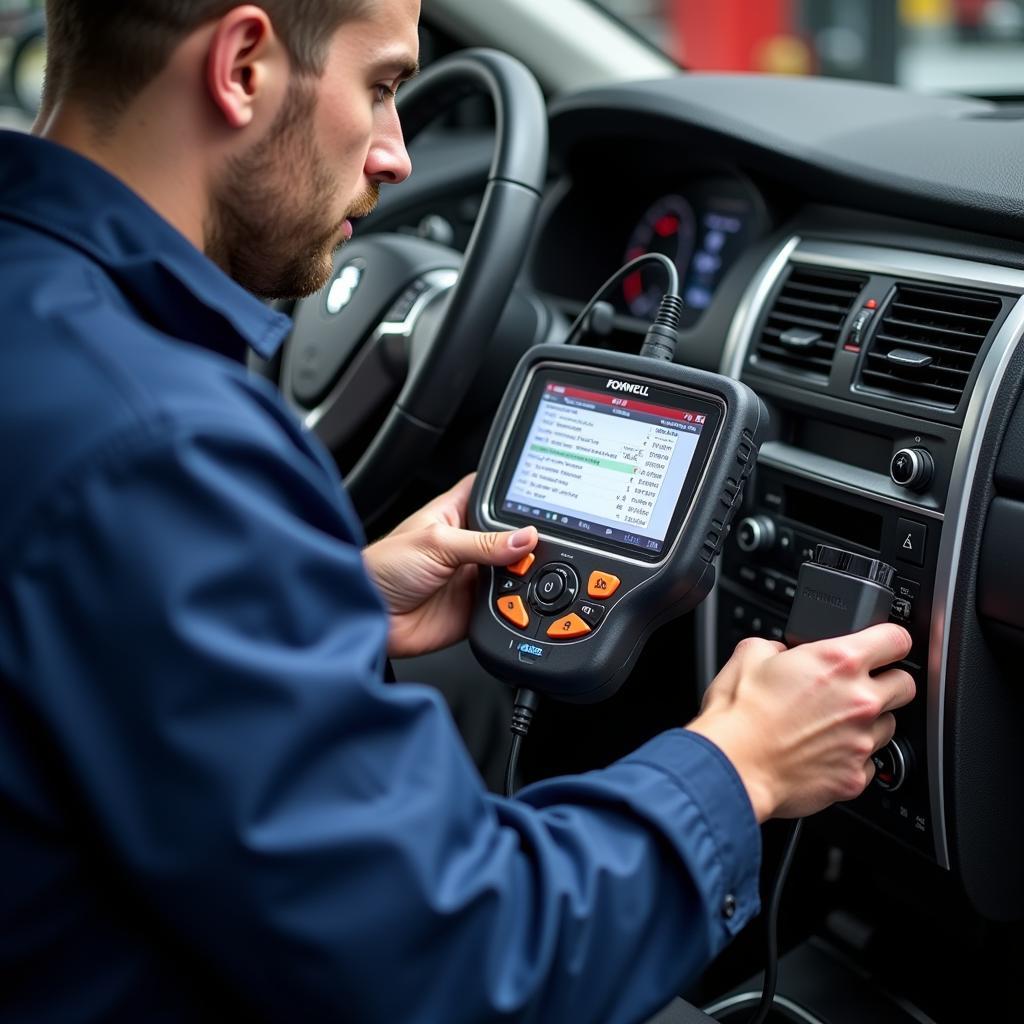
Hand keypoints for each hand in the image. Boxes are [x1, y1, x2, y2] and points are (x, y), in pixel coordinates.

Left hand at [363, 474, 537, 658]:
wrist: (369, 618)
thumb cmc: (382, 569)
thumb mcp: (436, 543)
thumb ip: (483, 543)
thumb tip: (525, 538)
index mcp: (454, 515)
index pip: (491, 494)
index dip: (514, 492)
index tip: (542, 492)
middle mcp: (467, 545)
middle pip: (511, 536)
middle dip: (527, 540)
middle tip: (540, 543)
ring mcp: (472, 576)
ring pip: (513, 571)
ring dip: (523, 574)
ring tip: (530, 572)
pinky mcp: (475, 607)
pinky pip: (506, 604)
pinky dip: (517, 604)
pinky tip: (520, 598)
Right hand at [686, 624, 914, 821]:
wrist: (732, 765)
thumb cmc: (739, 715)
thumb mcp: (749, 653)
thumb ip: (776, 645)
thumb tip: (781, 651)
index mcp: (839, 662)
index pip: (897, 638)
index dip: (891, 639)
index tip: (885, 645)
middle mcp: (860, 700)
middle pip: (906, 684)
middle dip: (887, 682)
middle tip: (859, 686)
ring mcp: (862, 741)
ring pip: (891, 725)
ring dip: (870, 722)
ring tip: (834, 723)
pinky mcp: (855, 777)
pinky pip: (869, 762)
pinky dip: (852, 757)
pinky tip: (824, 751)